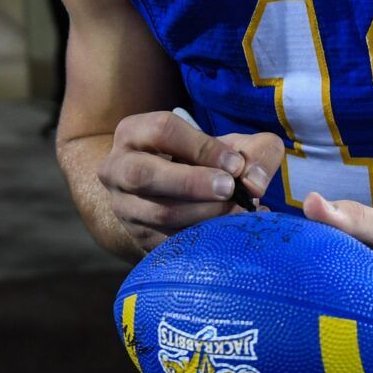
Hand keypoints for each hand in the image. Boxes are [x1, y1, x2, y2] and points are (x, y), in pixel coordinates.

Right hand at [96, 110, 284, 252]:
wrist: (163, 193)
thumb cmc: (199, 160)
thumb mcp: (225, 145)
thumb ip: (253, 151)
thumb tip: (255, 181)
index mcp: (134, 133)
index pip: (163, 130)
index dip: (202, 147)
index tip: (235, 164)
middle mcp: (117, 169)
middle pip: (144, 175)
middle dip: (192, 183)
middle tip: (229, 189)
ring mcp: (123, 207)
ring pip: (158, 213)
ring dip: (203, 214)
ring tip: (236, 211)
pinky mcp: (137, 238)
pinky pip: (168, 242)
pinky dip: (202, 238)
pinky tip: (227, 233)